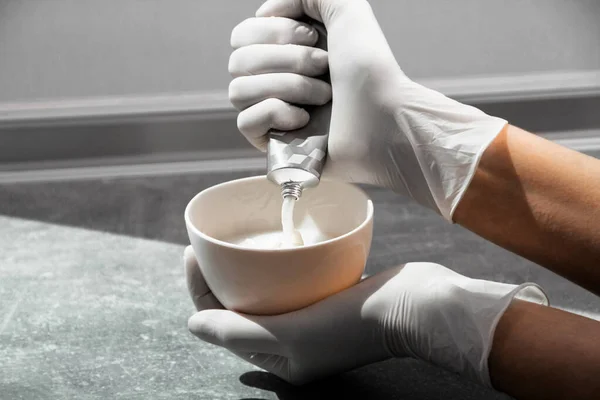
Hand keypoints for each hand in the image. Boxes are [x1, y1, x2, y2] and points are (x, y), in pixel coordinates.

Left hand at [184, 246, 546, 384]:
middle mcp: (293, 344)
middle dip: (218, 280)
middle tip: (204, 246)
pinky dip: (274, 268)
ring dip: (243, 272)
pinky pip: (290, 284)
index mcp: (280, 358)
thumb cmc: (352, 323)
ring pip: (264, 295)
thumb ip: (236, 331)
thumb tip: (193, 325)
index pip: (224, 325)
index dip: (200, 292)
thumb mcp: (288, 334)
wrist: (412, 305)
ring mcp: (312, 322)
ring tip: (228, 245)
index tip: (191, 255)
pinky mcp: (330, 299)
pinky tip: (269, 247)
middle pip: (241, 309)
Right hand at [229, 0, 506, 219]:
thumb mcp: (347, 11)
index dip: (274, 31)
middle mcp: (274, 79)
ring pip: (239, 91)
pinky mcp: (273, 143)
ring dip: (288, 87)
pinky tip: (305, 120)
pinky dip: (276, 115)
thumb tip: (268, 7)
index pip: (242, 34)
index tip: (313, 37)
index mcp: (284, 51)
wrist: (387, 120)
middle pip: (238, 61)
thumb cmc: (372, 71)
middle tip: (324, 68)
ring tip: (322, 96)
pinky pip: (245, 122)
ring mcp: (271, 113)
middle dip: (288, 60)